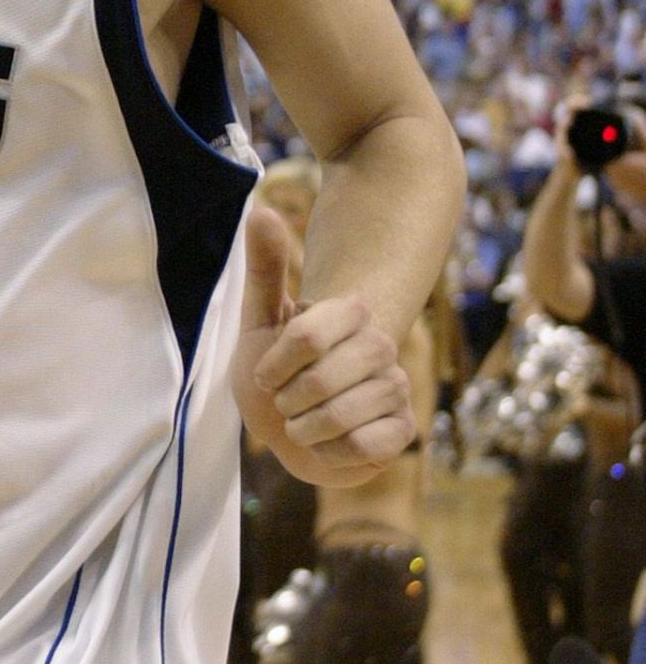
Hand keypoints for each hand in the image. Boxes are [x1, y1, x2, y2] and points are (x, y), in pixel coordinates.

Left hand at [230, 206, 414, 487]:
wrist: (290, 431)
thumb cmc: (274, 373)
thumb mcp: (260, 320)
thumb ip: (266, 267)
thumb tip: (262, 210)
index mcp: (350, 313)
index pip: (304, 336)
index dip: (273, 364)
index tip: (264, 374)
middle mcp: (380, 345)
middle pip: (319, 380)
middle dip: (286, 401)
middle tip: (284, 402)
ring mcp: (396, 386)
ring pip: (338, 417)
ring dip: (304, 430)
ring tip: (302, 423)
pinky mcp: (404, 428)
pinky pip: (361, 446)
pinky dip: (330, 453)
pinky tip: (328, 444)